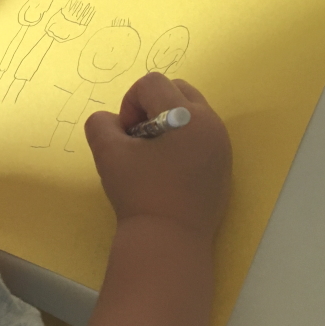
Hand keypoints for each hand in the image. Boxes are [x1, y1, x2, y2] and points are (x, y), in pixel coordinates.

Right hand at [84, 72, 231, 239]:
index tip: (127, 135)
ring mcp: (221, 145)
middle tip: (138, 140)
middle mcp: (210, 123)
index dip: (130, 102)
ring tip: (152, 156)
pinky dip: (181, 140)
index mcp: (186, 116)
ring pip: (190, 111)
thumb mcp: (107, 154)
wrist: (169, 242)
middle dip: (151, 106)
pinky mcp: (223, 165)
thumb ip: (101, 124)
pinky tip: (168, 170)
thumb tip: (113, 123)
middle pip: (176, 89)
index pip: (152, 83)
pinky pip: (200, 134)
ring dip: (166, 122)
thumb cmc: (140, 194)